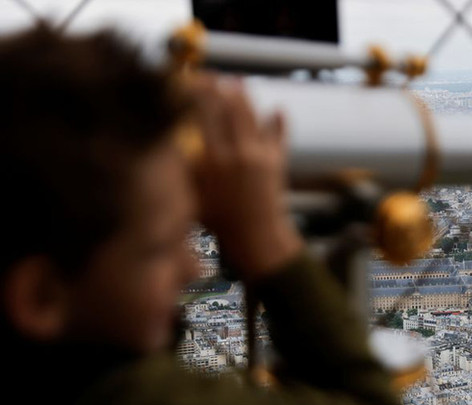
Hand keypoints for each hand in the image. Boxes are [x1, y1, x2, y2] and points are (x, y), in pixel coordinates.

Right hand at [186, 74, 303, 280]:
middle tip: (211, 78)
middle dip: (219, 88)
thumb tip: (172, 144)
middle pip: (230, 108)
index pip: (204, 114)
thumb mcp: (193, 197)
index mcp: (215, 160)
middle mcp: (239, 152)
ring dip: (244, 97)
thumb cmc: (221, 223)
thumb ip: (184, 169)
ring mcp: (261, 155)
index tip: (189, 82)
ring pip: (253, 115)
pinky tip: (277, 109)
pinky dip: (277, 121)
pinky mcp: (277, 161)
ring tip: (236, 83)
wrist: (258, 239)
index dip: (197, 93)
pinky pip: (279, 135)